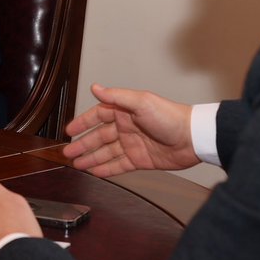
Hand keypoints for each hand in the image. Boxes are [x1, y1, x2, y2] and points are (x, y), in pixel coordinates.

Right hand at [63, 83, 197, 176]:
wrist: (192, 138)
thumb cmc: (169, 116)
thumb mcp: (141, 102)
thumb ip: (116, 97)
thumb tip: (95, 87)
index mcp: (124, 111)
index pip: (98, 116)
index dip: (83, 123)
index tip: (69, 131)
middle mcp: (126, 127)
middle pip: (99, 137)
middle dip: (83, 144)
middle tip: (67, 153)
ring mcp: (132, 144)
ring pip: (106, 152)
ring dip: (91, 158)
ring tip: (76, 164)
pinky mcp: (140, 160)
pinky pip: (119, 165)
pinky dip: (106, 169)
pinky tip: (94, 172)